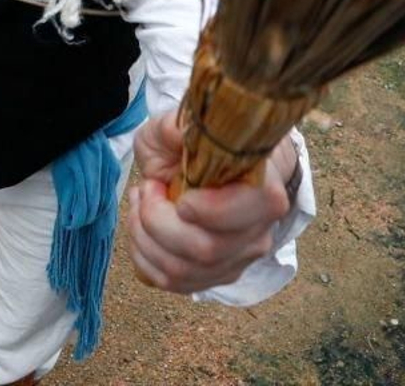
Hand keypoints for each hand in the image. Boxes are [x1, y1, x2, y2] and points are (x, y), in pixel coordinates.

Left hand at [126, 111, 292, 294]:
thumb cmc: (200, 144)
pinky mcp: (213, 276)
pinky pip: (169, 282)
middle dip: (158, 220)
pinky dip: (142, 256)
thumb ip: (177, 125)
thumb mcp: (182, 121)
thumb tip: (178, 133)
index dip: (210, 208)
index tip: (179, 193)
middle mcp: (257, 232)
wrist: (212, 167)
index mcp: (264, 188)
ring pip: (181, 270)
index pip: (254, 209)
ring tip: (141, 202)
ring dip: (144, 236)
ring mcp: (236, 260)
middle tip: (147, 187)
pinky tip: (141, 227)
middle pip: (205, 249)